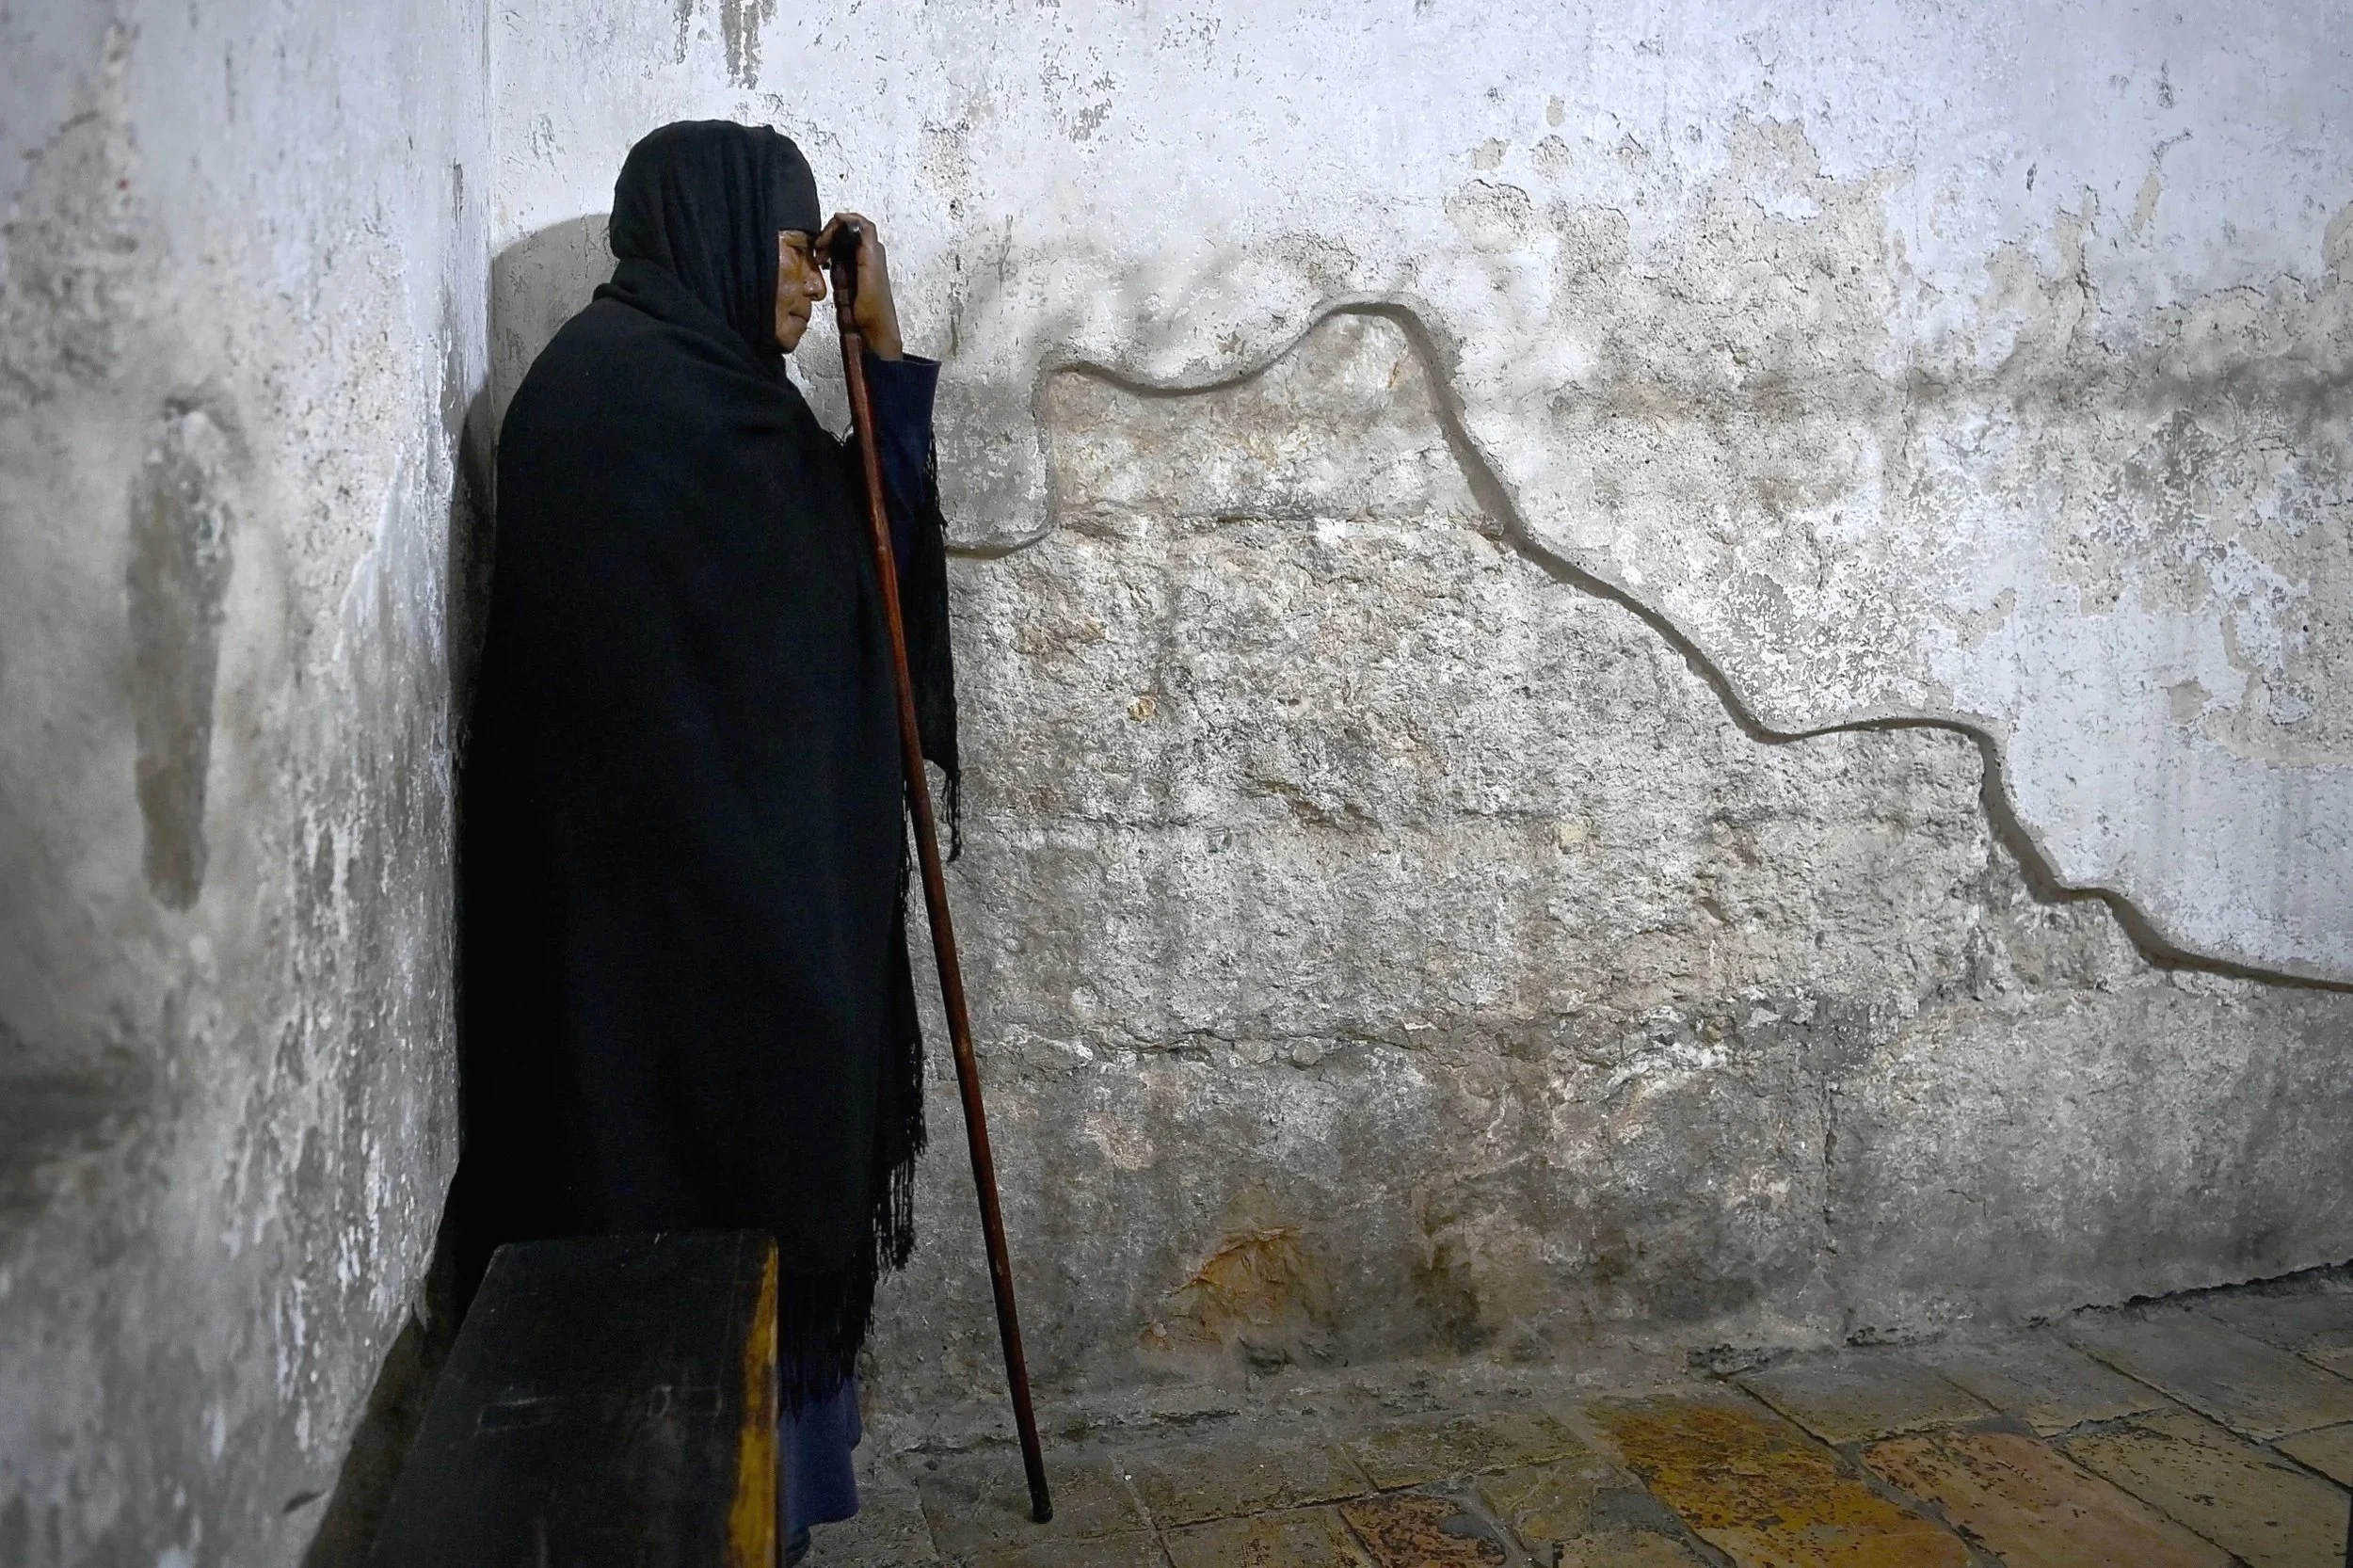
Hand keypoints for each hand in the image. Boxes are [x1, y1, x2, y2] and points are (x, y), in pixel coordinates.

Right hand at [816, 212, 903, 359]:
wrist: (873, 333)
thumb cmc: (874, 308)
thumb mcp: (869, 272)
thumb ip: (863, 246)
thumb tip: (853, 222)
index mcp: (873, 252)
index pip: (860, 224)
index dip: (844, 221)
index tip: (828, 230)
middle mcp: (867, 255)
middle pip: (848, 231)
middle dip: (831, 234)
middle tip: (819, 247)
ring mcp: (857, 266)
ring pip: (840, 244)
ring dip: (827, 246)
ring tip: (819, 257)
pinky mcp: (849, 277)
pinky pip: (837, 259)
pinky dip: (828, 257)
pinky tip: (822, 265)